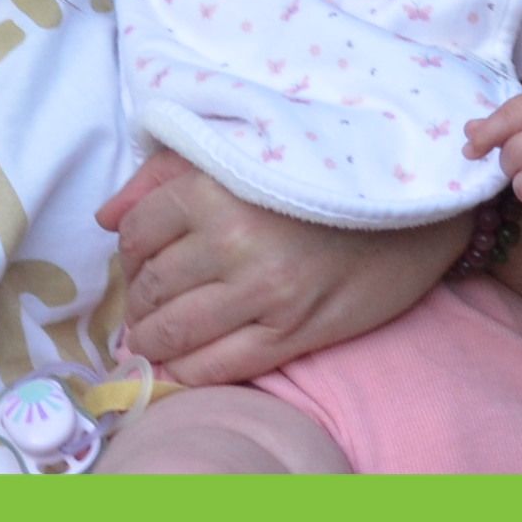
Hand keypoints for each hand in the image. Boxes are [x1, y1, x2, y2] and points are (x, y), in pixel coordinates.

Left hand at [98, 153, 457, 386]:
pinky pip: (219, 366)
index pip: (138, 232)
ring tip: (152, 337)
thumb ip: (165, 176)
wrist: (415, 207)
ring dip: (153, 340)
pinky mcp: (293, 333)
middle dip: (139, 302)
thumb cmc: (325, 170)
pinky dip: (187, 372)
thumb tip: (106, 219)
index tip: (138, 259)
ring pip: (176, 332)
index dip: (130, 251)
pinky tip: (178, 366)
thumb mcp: (243, 149)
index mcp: (216, 188)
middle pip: (152, 287)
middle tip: (143, 304)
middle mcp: (234, 242)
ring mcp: (264, 294)